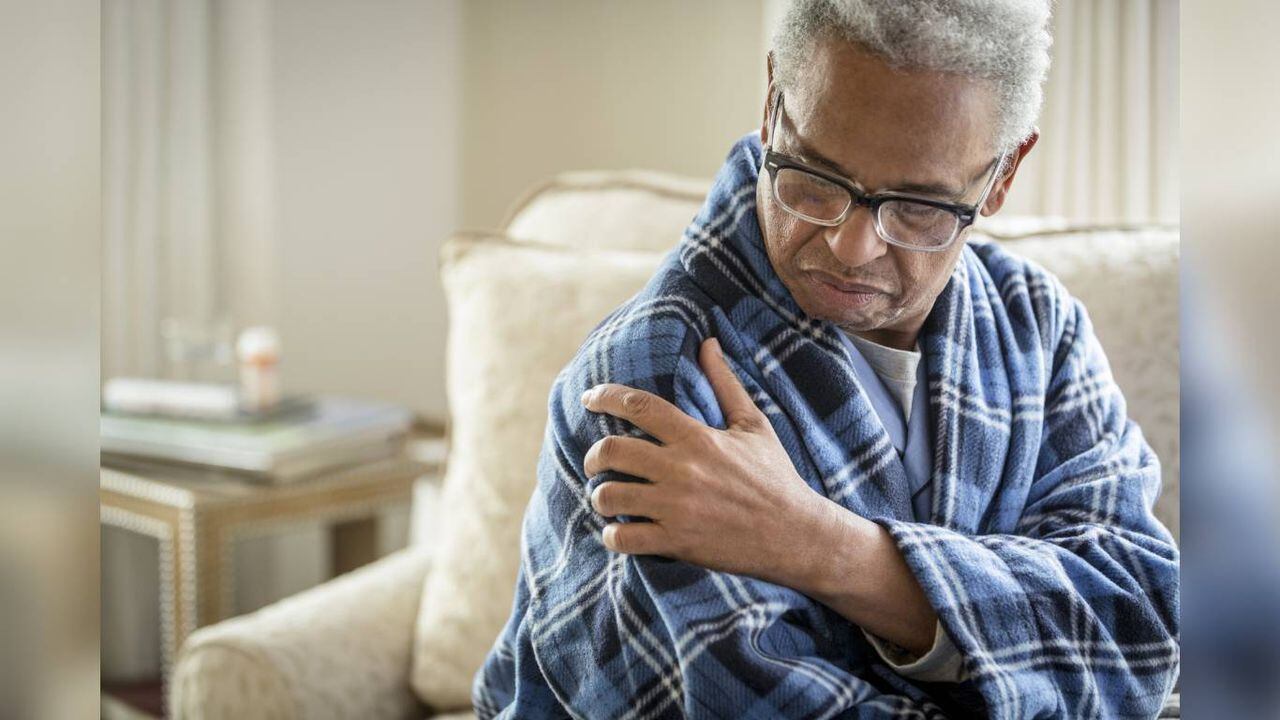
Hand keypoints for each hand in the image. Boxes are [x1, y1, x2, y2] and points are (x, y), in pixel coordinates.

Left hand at [581, 337, 826, 586]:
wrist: (796, 534)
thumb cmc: (775, 476)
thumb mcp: (753, 425)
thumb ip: (724, 383)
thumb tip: (708, 343)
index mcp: (697, 437)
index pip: (639, 406)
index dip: (606, 397)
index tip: (589, 399)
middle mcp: (682, 469)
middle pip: (612, 451)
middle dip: (593, 456)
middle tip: (594, 463)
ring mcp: (677, 507)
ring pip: (609, 496)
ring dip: (601, 497)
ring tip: (609, 499)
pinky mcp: (677, 542)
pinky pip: (623, 537)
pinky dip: (612, 535)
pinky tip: (618, 532)